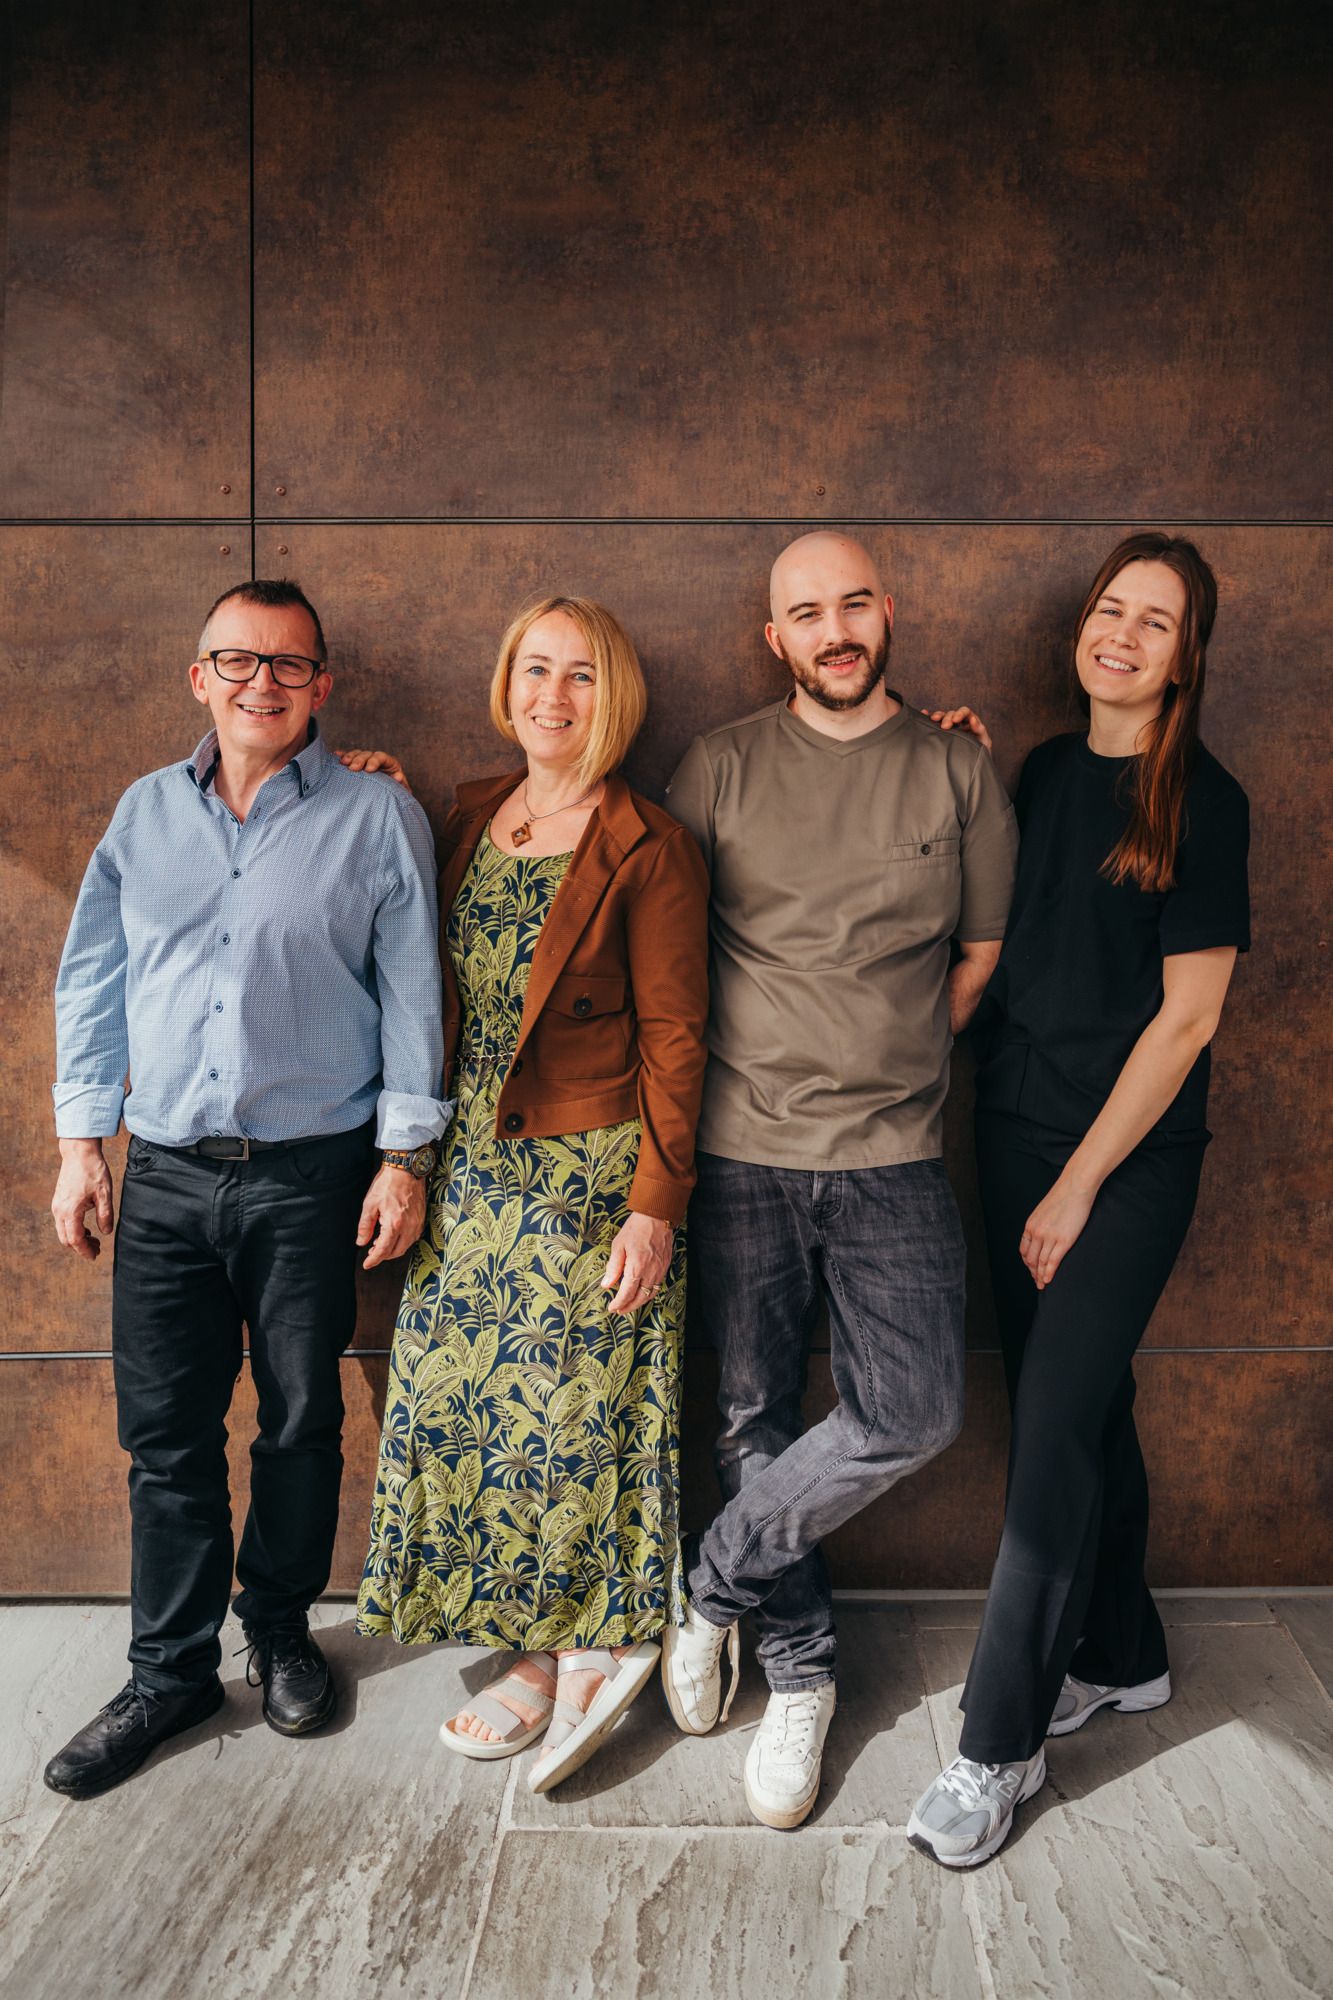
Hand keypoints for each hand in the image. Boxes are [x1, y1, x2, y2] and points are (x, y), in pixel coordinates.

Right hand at [52, 1140, 114, 1260]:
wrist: (79, 1152)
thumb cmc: (93, 1171)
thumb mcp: (104, 1194)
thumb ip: (105, 1215)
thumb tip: (106, 1233)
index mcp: (70, 1211)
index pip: (76, 1239)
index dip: (85, 1250)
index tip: (95, 1256)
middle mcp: (59, 1210)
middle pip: (66, 1239)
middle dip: (81, 1247)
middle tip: (98, 1249)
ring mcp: (57, 1205)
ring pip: (63, 1232)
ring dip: (77, 1239)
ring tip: (94, 1239)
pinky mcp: (58, 1201)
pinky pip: (62, 1222)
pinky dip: (73, 1229)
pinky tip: (87, 1228)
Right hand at [335, 749, 413, 794]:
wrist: (388, 801)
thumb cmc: (395, 796)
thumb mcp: (400, 791)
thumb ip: (400, 784)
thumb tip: (398, 777)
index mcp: (389, 764)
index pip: (381, 757)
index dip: (374, 761)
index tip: (369, 769)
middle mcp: (376, 760)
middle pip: (367, 754)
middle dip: (359, 760)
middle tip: (353, 768)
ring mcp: (365, 762)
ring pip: (356, 755)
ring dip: (349, 758)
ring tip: (342, 763)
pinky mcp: (356, 767)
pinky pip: (348, 759)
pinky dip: (342, 757)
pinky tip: (336, 756)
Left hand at [357, 1165, 427, 1268]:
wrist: (406, 1169)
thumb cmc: (387, 1184)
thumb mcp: (370, 1204)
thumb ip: (365, 1226)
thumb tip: (361, 1242)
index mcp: (394, 1224)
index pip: (383, 1250)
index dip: (374, 1260)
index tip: (367, 1264)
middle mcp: (408, 1226)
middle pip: (396, 1252)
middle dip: (383, 1256)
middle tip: (372, 1252)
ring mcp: (417, 1223)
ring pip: (406, 1246)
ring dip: (393, 1249)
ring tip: (381, 1243)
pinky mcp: (421, 1218)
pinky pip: (413, 1237)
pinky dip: (403, 1242)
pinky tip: (394, 1235)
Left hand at [601, 1212, 673, 1315]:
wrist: (657, 1217)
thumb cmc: (636, 1229)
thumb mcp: (618, 1246)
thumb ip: (613, 1267)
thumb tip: (606, 1285)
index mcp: (637, 1268)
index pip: (627, 1293)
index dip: (619, 1303)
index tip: (612, 1308)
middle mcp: (651, 1272)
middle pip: (640, 1298)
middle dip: (629, 1307)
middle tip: (619, 1310)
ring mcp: (660, 1270)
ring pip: (651, 1294)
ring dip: (640, 1302)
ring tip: (629, 1304)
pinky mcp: (665, 1266)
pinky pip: (658, 1285)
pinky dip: (649, 1293)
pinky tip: (642, 1292)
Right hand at [920, 706, 992, 753]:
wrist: (970, 770)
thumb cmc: (979, 756)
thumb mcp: (984, 743)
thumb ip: (980, 731)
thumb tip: (973, 720)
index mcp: (971, 723)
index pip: (966, 712)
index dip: (960, 713)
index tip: (955, 720)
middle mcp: (960, 724)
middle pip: (952, 714)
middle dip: (948, 717)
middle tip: (944, 726)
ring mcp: (950, 729)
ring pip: (943, 717)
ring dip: (938, 716)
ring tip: (933, 719)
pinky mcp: (941, 734)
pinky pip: (935, 724)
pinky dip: (928, 717)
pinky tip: (924, 714)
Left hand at [1020, 1177, 1095, 1289]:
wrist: (1075, 1187)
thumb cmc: (1063, 1196)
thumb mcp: (1044, 1210)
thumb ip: (1041, 1223)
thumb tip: (1042, 1232)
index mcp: (1030, 1225)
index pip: (1024, 1250)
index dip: (1027, 1262)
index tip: (1031, 1269)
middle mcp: (1036, 1232)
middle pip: (1031, 1259)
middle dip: (1033, 1272)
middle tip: (1036, 1281)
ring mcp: (1049, 1237)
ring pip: (1041, 1262)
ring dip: (1040, 1276)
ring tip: (1042, 1285)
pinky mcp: (1063, 1240)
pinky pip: (1053, 1261)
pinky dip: (1049, 1273)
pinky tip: (1048, 1280)